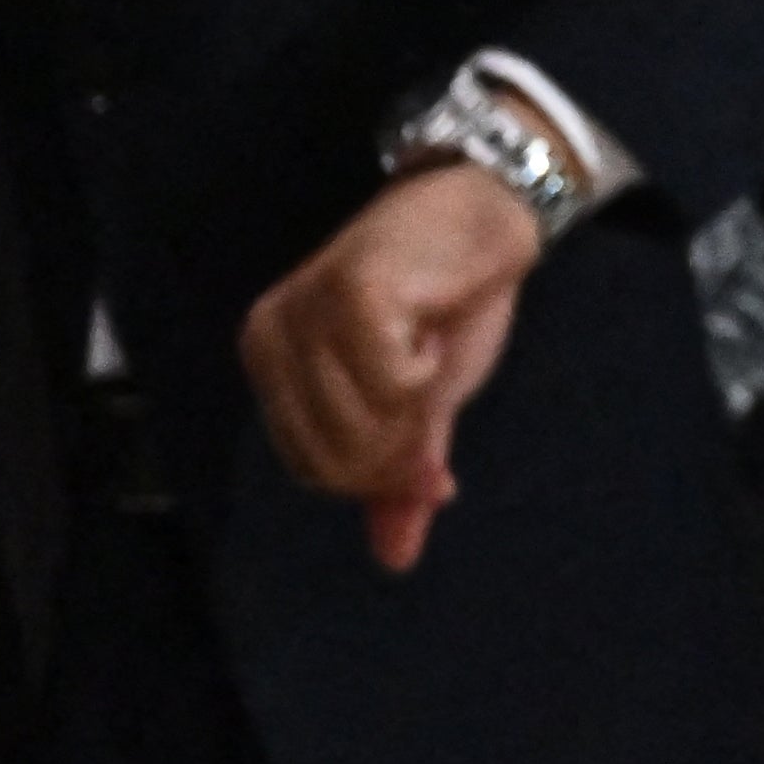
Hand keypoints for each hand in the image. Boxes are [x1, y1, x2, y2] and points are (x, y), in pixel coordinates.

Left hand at [238, 163, 547, 574]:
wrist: (492, 206)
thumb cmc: (451, 295)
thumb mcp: (425, 398)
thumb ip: (400, 471)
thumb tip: (396, 558)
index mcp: (272, 360)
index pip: (315, 468)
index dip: (380, 467)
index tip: (425, 418)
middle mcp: (273, 334)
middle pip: (337, 457)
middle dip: (403, 443)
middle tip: (434, 377)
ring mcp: (307, 311)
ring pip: (364, 426)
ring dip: (421, 402)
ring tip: (431, 339)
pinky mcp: (353, 293)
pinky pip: (393, 385)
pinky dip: (431, 369)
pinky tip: (438, 320)